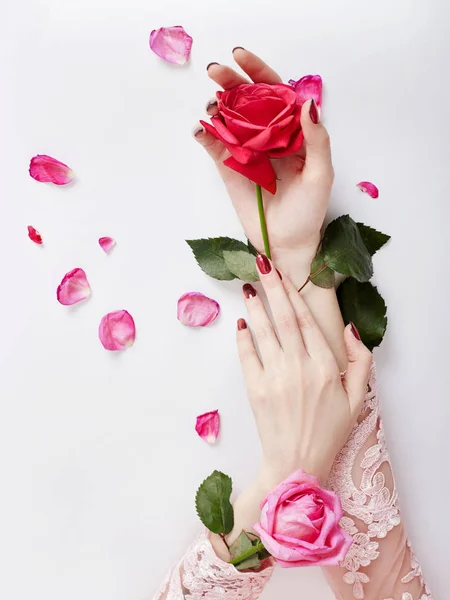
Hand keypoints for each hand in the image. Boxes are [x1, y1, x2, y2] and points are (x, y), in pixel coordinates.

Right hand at [194, 48, 333, 281]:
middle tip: (215, 71)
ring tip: (212, 106)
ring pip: (228, 119)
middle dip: (230, 81)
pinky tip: (201, 129)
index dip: (259, 72)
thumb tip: (306, 103)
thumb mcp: (321, 175)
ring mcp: (247, 151)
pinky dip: (205, 135)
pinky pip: (215, 146)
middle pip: (246, 100)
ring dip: (216, 107)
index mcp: (292, 132)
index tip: (241, 56)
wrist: (287, 243)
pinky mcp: (230, 168)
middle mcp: (268, 137)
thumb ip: (316, 140)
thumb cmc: (309, 211)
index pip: (274, 93)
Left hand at [237, 256, 371, 485]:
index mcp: (326, 367)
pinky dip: (243, 337)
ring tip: (249, 286)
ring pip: (264, 331)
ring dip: (255, 306)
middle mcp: (300, 367)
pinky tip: (241, 322)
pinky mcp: (255, 389)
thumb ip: (359, 360)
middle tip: (261, 262)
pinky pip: (247, 356)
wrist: (297, 463)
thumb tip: (348, 328)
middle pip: (284, 317)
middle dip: (272, 287)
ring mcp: (275, 377)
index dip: (294, 293)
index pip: (307, 320)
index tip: (283, 273)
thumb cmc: (329, 431)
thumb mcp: (357, 398)